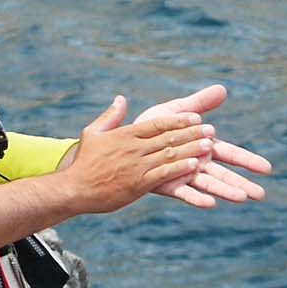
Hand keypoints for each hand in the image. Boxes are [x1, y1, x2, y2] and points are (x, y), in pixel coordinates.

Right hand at [61, 96, 211, 213]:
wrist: (75, 189)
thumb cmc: (84, 162)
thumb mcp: (93, 133)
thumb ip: (110, 116)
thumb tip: (121, 99)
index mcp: (126, 134)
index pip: (157, 123)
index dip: (178, 120)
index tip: (196, 116)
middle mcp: (134, 148)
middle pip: (168, 137)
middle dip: (192, 133)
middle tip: (211, 129)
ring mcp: (137, 165)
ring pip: (170, 154)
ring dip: (192, 149)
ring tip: (210, 145)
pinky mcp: (138, 183)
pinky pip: (164, 174)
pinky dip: (180, 169)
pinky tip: (195, 166)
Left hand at [137, 84, 273, 208]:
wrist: (126, 140)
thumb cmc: (154, 125)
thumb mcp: (178, 110)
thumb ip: (200, 103)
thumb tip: (223, 89)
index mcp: (204, 147)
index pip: (231, 154)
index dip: (248, 161)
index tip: (267, 169)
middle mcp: (198, 164)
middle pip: (224, 174)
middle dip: (242, 184)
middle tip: (261, 195)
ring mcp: (184, 175)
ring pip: (209, 184)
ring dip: (226, 191)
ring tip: (243, 198)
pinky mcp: (168, 184)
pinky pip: (185, 192)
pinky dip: (197, 198)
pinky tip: (211, 204)